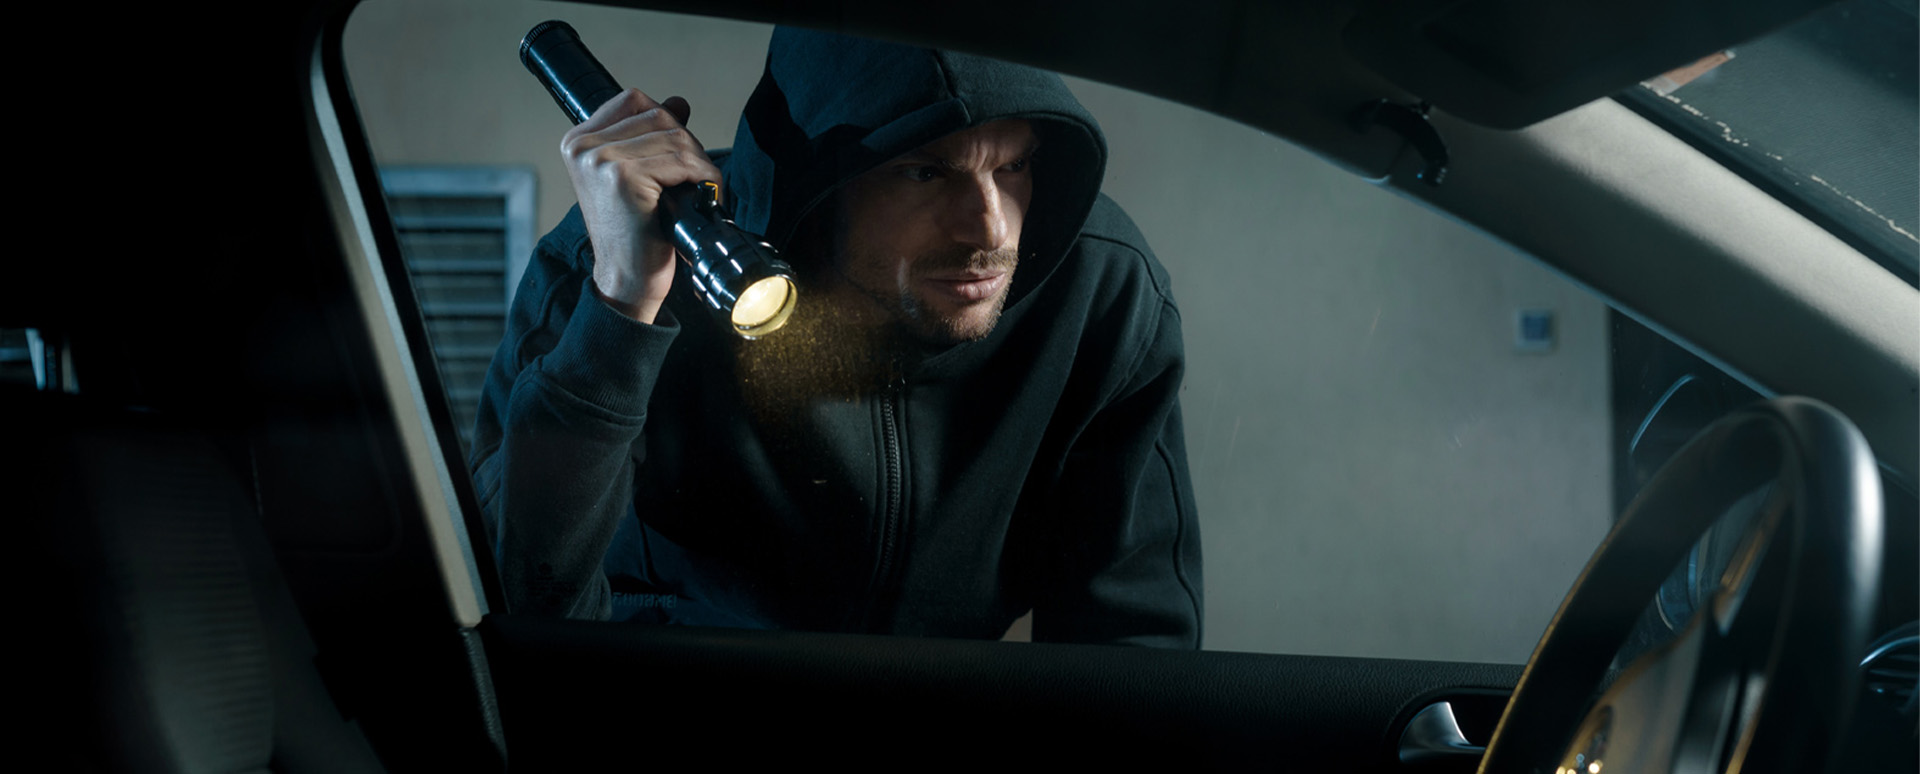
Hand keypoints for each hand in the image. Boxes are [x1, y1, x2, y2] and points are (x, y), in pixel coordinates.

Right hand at [560, 89, 718, 322]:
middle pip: (658, 115)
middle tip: (692, 178)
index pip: (634, 100)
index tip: (676, 155)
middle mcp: (582, 146)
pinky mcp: (622, 176)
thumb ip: (650, 136)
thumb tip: (677, 102)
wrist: (626, 278)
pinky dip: (701, 176)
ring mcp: (599, 159)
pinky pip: (680, 160)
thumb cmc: (634, 231)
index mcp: (578, 141)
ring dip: (698, 163)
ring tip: (695, 189)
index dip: (666, 122)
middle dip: (687, 145)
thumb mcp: (636, 175)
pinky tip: (697, 196)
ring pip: (674, 136)